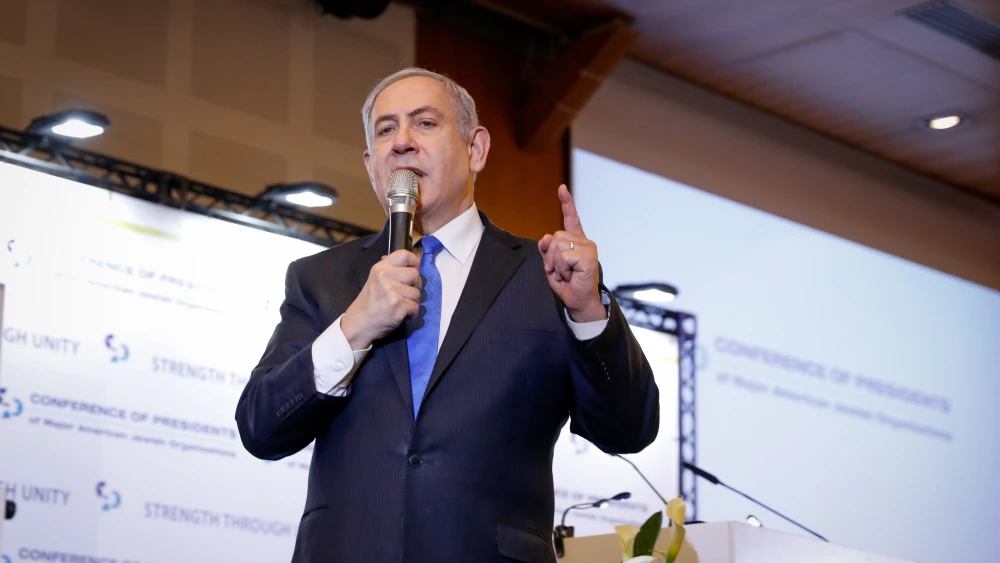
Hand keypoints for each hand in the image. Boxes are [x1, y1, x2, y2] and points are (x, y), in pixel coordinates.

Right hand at [341, 249, 420, 348]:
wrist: (358, 324)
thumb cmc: (369, 303)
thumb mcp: (375, 279)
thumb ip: (391, 270)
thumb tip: (410, 262)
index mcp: (380, 267)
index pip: (405, 255)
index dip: (414, 263)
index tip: (413, 272)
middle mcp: (385, 276)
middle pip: (415, 275)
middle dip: (415, 286)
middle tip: (405, 294)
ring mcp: (391, 291)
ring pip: (417, 293)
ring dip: (412, 302)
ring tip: (399, 306)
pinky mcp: (397, 305)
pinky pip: (415, 307)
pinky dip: (411, 314)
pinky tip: (400, 314)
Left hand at [538, 185, 604, 322]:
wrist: (579, 302)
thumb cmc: (568, 285)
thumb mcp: (552, 266)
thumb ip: (547, 250)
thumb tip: (545, 237)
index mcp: (576, 241)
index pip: (571, 218)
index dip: (566, 203)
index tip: (562, 189)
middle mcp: (584, 241)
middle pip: (555, 237)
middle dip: (550, 257)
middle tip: (559, 271)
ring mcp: (588, 247)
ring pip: (557, 246)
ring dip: (556, 264)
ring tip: (566, 274)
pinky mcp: (589, 257)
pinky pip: (564, 257)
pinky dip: (562, 269)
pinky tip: (571, 275)